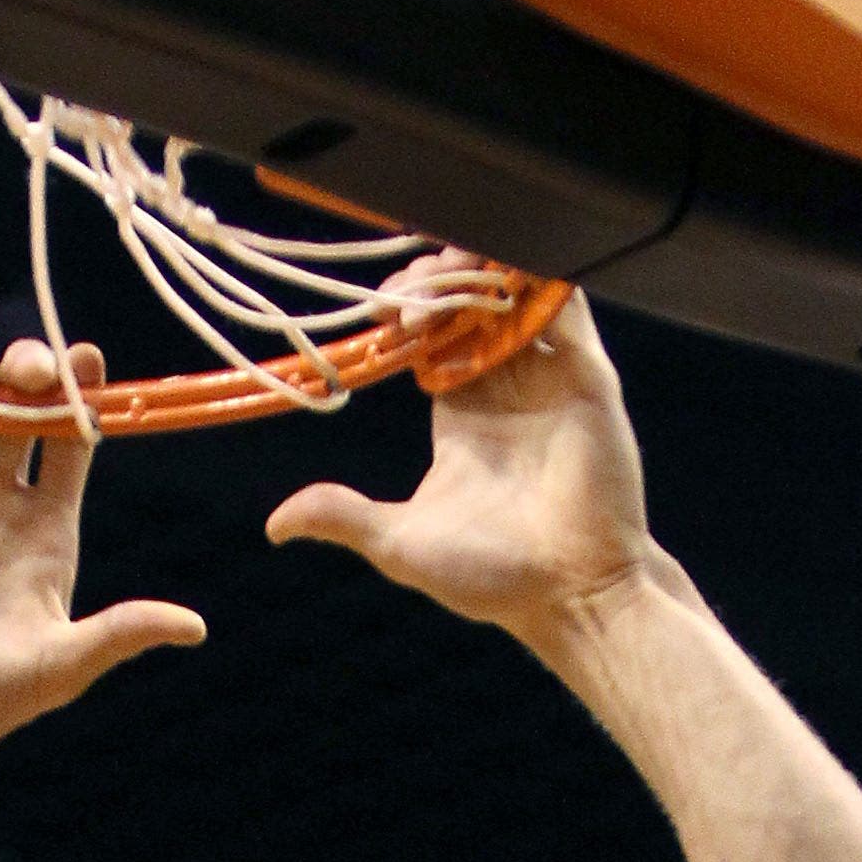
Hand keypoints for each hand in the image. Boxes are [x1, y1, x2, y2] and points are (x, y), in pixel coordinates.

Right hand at [0, 339, 203, 852]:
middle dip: (33, 370)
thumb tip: (194, 627)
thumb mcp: (56, 670)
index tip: (87, 360)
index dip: (86, 395)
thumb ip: (117, 635)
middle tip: (25, 366)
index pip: (77, 442)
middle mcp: (5, 509)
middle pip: (28, 413)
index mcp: (49, 535)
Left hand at [266, 264, 670, 648]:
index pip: (430, 331)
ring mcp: (548, 373)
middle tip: (403, 297)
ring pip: (512, 286)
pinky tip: (493, 275)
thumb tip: (274, 526)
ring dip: (473, 267)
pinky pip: (564, 298)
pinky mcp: (587, 371)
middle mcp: (504, 383)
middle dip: (432, 279)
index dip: (405, 308)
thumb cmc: (494, 579)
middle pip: (468, 297)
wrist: (571, 594)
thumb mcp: (399, 544)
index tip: (380, 313)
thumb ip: (341, 518)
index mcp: (460, 411)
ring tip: (439, 282)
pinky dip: (531, 272)